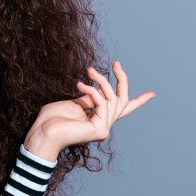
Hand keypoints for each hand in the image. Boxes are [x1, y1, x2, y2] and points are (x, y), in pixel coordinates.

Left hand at [24, 61, 155, 161]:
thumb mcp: (74, 103)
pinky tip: (80, 85)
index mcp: (98, 118)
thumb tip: (97, 89)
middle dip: (122, 80)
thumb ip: (89, 98)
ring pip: (112, 98)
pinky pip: (102, 103)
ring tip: (89, 70)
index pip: (123, 109)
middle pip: (123, 100)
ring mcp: (103, 128)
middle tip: (117, 63)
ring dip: (101, 81)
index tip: (153, 94)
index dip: (139, 101)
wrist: (43, 132)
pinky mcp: (100, 129)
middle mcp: (104, 124)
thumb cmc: (52, 119)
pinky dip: (92, 91)